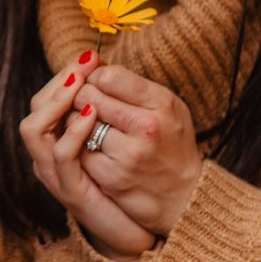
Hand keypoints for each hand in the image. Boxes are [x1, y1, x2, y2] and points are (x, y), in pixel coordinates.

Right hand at [18, 54, 157, 257]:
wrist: (131, 234)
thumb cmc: (125, 189)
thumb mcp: (114, 147)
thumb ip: (107, 118)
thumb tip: (114, 80)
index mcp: (58, 143)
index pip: (46, 98)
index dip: (64, 75)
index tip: (89, 55)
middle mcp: (48, 156)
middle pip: (34, 108)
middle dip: (59, 80)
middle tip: (85, 62)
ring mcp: (54, 174)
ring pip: (33, 128)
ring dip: (57, 101)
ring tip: (81, 83)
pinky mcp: (70, 190)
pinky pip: (59, 155)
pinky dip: (72, 130)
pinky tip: (93, 113)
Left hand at [69, 64, 204, 235]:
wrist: (184, 195)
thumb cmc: (172, 144)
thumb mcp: (168, 107)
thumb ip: (136, 86)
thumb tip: (95, 66)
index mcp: (161, 103)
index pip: (109, 75)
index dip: (96, 76)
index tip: (99, 84)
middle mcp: (146, 127)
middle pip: (88, 96)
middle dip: (82, 96)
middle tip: (88, 102)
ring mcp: (127, 154)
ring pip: (78, 122)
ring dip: (77, 120)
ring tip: (90, 123)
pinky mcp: (110, 176)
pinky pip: (77, 149)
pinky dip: (78, 145)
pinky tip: (89, 145)